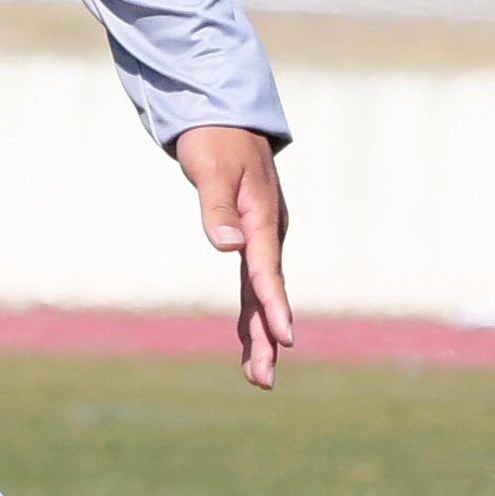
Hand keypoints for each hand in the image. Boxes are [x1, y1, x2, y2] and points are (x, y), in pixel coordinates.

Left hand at [176, 125, 298, 390]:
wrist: (223, 115)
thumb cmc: (214, 140)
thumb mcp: (210, 169)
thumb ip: (217, 208)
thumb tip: (227, 247)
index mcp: (261, 218)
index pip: (266, 269)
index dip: (273, 305)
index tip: (284, 338)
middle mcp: (267, 232)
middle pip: (267, 293)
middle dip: (266, 338)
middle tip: (261, 380)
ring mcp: (262, 237)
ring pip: (262, 294)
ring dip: (261, 335)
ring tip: (258, 378)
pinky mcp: (252, 238)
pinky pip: (253, 284)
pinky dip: (252, 313)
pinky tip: (250, 341)